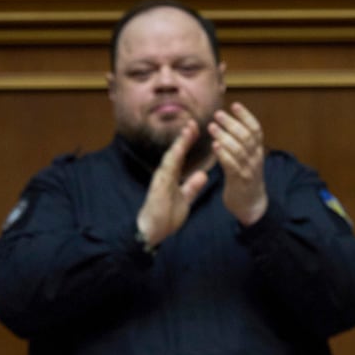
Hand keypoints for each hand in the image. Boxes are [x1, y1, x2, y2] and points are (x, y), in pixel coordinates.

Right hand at [136, 122, 209, 247]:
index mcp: (171, 177)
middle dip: (184, 137)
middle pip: (176, 152)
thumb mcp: (185, 200)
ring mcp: (161, 180)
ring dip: (179, 143)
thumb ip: (192, 187)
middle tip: (193, 122)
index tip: (196, 129)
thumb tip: (202, 174)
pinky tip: (179, 149)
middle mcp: (165, 175)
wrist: (152, 232)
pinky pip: (167, 170)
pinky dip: (173, 159)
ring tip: (188, 130)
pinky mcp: (158, 187)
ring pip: (171, 157)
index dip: (188, 142)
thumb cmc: (166, 217)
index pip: (181, 156)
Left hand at [211, 102, 266, 226]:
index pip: (256, 129)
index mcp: (258, 151)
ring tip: (212, 127)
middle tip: (217, 114)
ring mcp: (249, 169)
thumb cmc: (246, 180)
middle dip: (232, 123)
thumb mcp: (248, 159)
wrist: (252, 205)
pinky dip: (223, 154)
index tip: (234, 105)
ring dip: (224, 136)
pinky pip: (232, 165)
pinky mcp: (240, 181)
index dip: (246, 116)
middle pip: (246, 136)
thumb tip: (230, 125)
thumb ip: (241, 144)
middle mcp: (256, 158)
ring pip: (238, 149)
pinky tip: (214, 146)